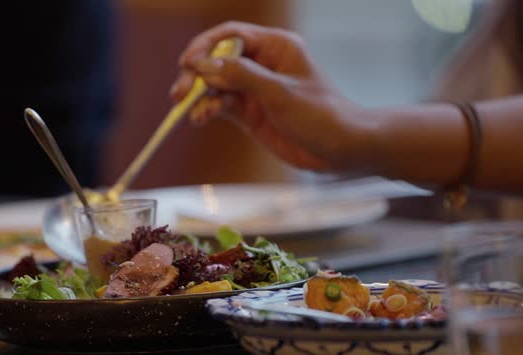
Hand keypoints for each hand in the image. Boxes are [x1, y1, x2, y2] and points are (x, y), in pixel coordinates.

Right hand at [170, 22, 368, 171]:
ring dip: (198, 95)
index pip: (232, 36)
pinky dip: (207, 111)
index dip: (205, 46)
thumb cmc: (322, 115)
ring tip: (187, 109)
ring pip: (215, 85)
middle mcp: (262, 64)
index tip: (188, 63)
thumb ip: (242, 76)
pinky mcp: (250, 113)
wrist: (342, 150)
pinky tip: (200, 119)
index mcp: (276, 47)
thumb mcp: (280, 92)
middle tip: (180, 92)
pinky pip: (220, 106)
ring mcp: (254, 89)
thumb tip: (205, 65)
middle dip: (196, 75)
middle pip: (217, 60)